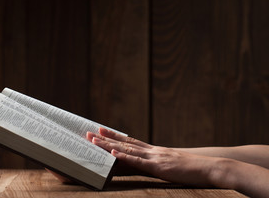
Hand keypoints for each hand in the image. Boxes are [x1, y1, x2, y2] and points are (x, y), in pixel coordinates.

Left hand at [86, 127, 216, 186]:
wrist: (210, 168)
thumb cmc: (193, 169)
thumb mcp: (172, 165)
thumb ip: (160, 163)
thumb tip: (149, 166)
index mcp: (155, 151)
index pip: (130, 141)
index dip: (114, 136)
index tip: (101, 130)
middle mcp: (152, 151)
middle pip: (124, 143)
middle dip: (106, 138)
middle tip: (89, 133)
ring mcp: (155, 157)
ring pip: (127, 150)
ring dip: (109, 145)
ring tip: (93, 140)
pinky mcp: (159, 167)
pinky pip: (139, 162)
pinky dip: (125, 157)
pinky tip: (113, 154)